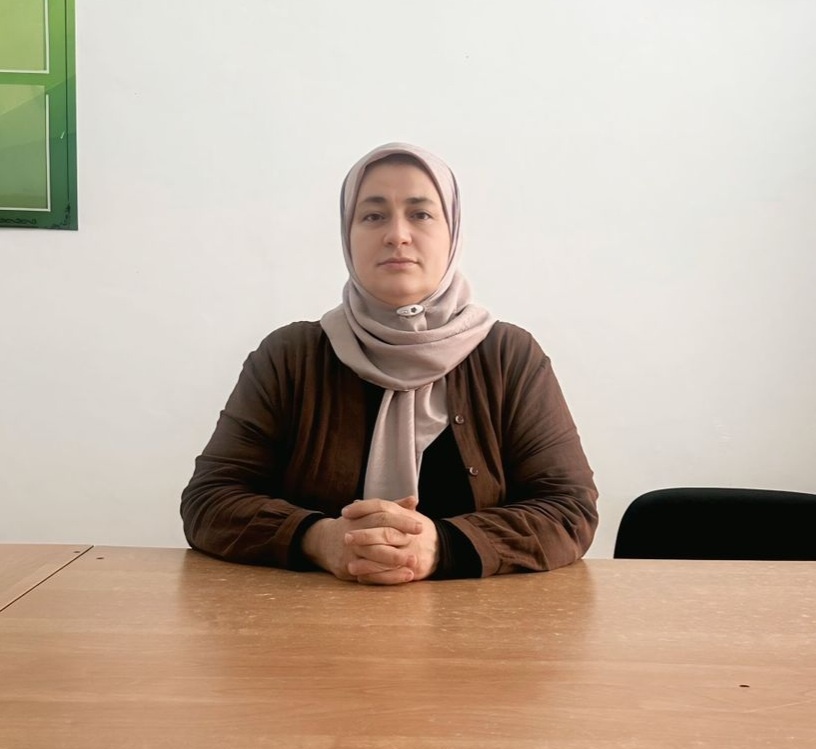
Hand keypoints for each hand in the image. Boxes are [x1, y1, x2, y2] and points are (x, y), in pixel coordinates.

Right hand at [301, 497, 423, 582]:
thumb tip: (414, 500)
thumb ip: (392, 507)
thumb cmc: (352, 525)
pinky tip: (403, 576)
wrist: (322, 542)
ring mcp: (350, 551)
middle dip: (400, 540)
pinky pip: (368, 574)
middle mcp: (354, 533)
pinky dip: (387, 576)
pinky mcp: (346, 567)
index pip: (383, 516)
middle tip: (420, 544)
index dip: (402, 521)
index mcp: (361, 517)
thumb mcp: (368, 513)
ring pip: (374, 555)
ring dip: (395, 560)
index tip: (420, 527)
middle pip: (379, 535)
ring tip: (415, 564)